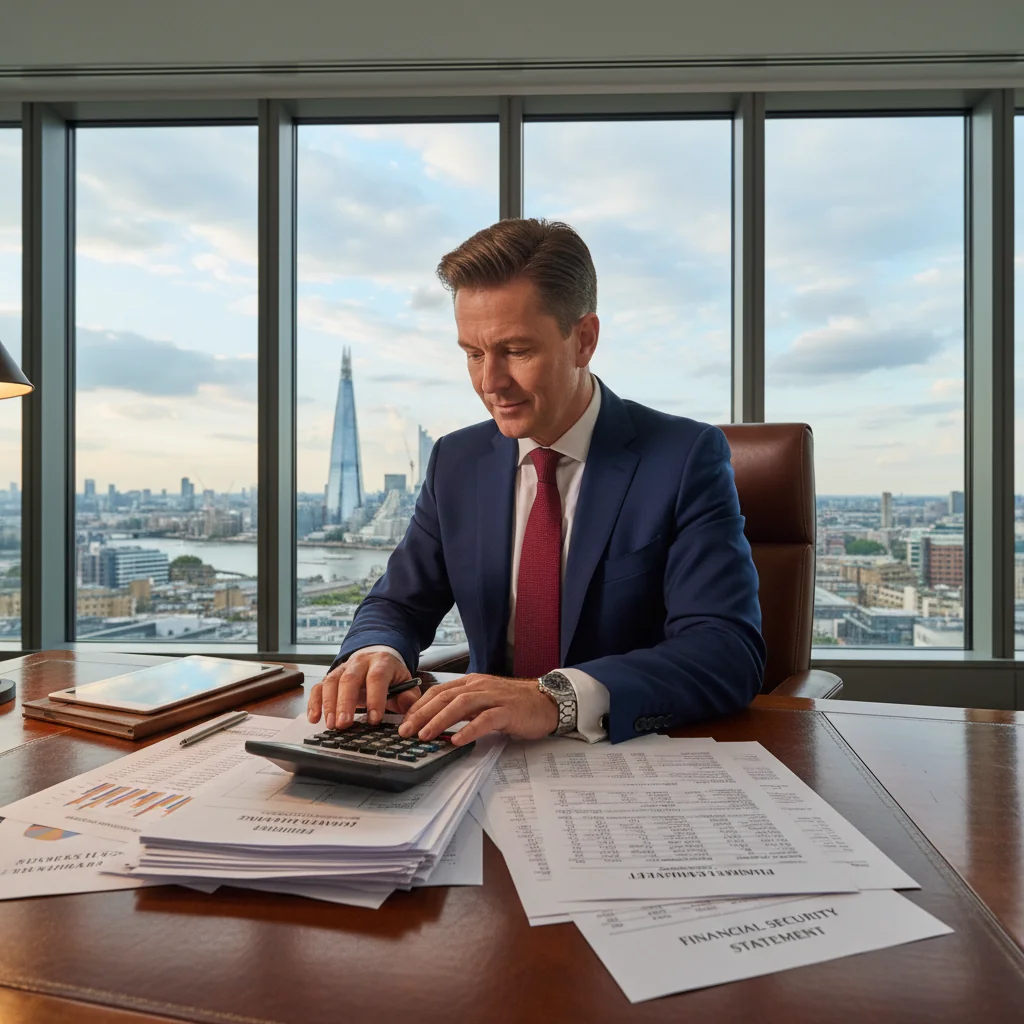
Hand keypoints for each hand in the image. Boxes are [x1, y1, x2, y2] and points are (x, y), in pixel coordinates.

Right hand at [307, 651, 419, 729]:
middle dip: (346, 702)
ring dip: (329, 704)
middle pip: (350, 679)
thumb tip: (407, 708)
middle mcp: (360, 662)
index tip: (374, 720)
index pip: (377, 677)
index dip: (375, 698)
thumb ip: (409, 697)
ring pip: (331, 681)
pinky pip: (318, 687)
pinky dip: (314, 702)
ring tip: (331, 725)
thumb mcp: (406, 683)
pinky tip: (314, 718)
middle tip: (344, 724)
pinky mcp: (331, 676)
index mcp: (382, 662)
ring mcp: (343, 668)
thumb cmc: (391, 676)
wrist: (378, 657)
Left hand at [398, 674, 557, 746]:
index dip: (419, 705)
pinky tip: (457, 740)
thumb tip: (439, 722)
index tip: (404, 721)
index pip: (438, 691)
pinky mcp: (508, 711)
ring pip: (461, 704)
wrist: (548, 702)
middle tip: (406, 730)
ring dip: (440, 720)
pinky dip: (469, 730)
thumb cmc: (516, 704)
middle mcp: (480, 686)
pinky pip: (486, 719)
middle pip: (445, 696)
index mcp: (472, 682)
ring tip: (425, 735)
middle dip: (422, 713)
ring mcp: (494, 697)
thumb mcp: (485, 701)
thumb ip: (464, 708)